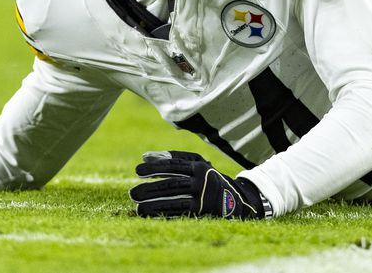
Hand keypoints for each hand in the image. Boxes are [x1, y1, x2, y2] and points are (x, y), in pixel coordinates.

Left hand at [129, 151, 268, 218]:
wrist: (238, 200)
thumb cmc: (209, 178)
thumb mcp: (196, 163)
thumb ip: (172, 157)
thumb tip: (146, 156)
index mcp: (198, 166)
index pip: (173, 166)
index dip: (154, 168)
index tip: (137, 170)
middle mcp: (202, 181)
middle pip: (172, 184)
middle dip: (150, 189)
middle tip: (132, 192)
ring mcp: (203, 198)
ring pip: (175, 201)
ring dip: (154, 205)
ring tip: (137, 207)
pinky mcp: (203, 213)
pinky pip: (181, 214)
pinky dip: (164, 214)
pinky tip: (151, 215)